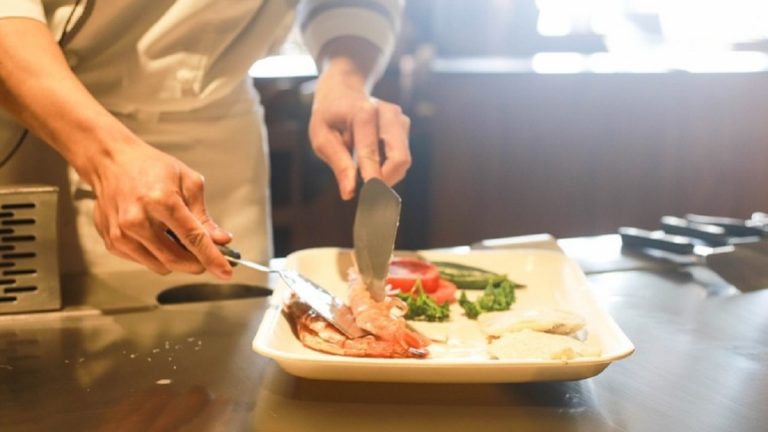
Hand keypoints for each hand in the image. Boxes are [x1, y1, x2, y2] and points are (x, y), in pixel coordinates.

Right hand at [81, 135, 232, 278]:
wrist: (111, 161)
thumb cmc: (150, 167)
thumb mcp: (188, 182)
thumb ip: (204, 216)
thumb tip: (220, 240)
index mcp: (161, 201)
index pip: (192, 238)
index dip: (212, 258)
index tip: (225, 272)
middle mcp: (137, 220)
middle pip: (176, 259)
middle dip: (198, 263)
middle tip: (208, 257)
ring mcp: (121, 234)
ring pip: (161, 266)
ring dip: (177, 260)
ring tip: (178, 238)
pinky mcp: (112, 243)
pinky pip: (144, 262)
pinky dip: (158, 255)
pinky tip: (157, 236)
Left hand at [308, 58, 410, 199]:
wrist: (343, 89)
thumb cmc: (329, 116)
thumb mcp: (321, 137)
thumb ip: (338, 163)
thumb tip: (349, 192)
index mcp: (363, 113)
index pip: (372, 153)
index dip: (373, 180)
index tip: (372, 202)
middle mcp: (387, 113)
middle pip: (400, 158)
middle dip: (386, 182)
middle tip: (369, 196)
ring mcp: (399, 118)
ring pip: (403, 160)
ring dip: (386, 175)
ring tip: (364, 173)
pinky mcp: (404, 126)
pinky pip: (401, 156)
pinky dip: (388, 167)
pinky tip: (372, 161)